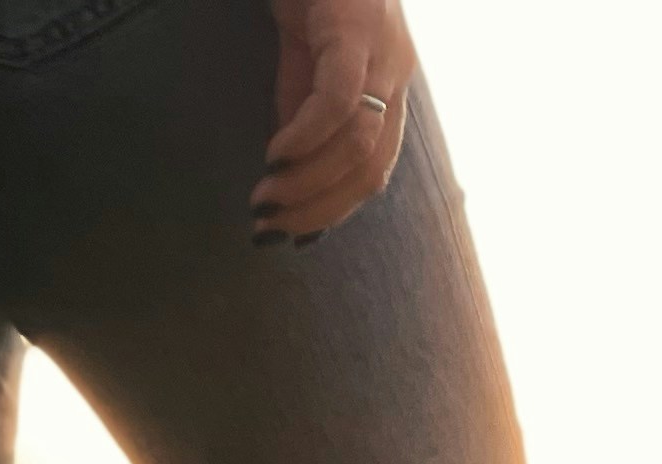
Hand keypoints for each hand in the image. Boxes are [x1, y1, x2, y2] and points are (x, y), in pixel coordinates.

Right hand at [252, 0, 417, 242]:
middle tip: (271, 228)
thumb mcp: (303, 56)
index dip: (335, 210)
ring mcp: (382, 52)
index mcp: (388, 84)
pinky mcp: (355, 29)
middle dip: (319, 209)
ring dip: (308, 183)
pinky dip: (306, 137)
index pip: (373, 168)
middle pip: (370, 169)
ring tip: (266, 200)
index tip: (295, 236)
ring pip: (357, 144)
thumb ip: (300, 106)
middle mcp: (395, 74)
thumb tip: (287, 165)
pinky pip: (337, 101)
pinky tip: (275, 156)